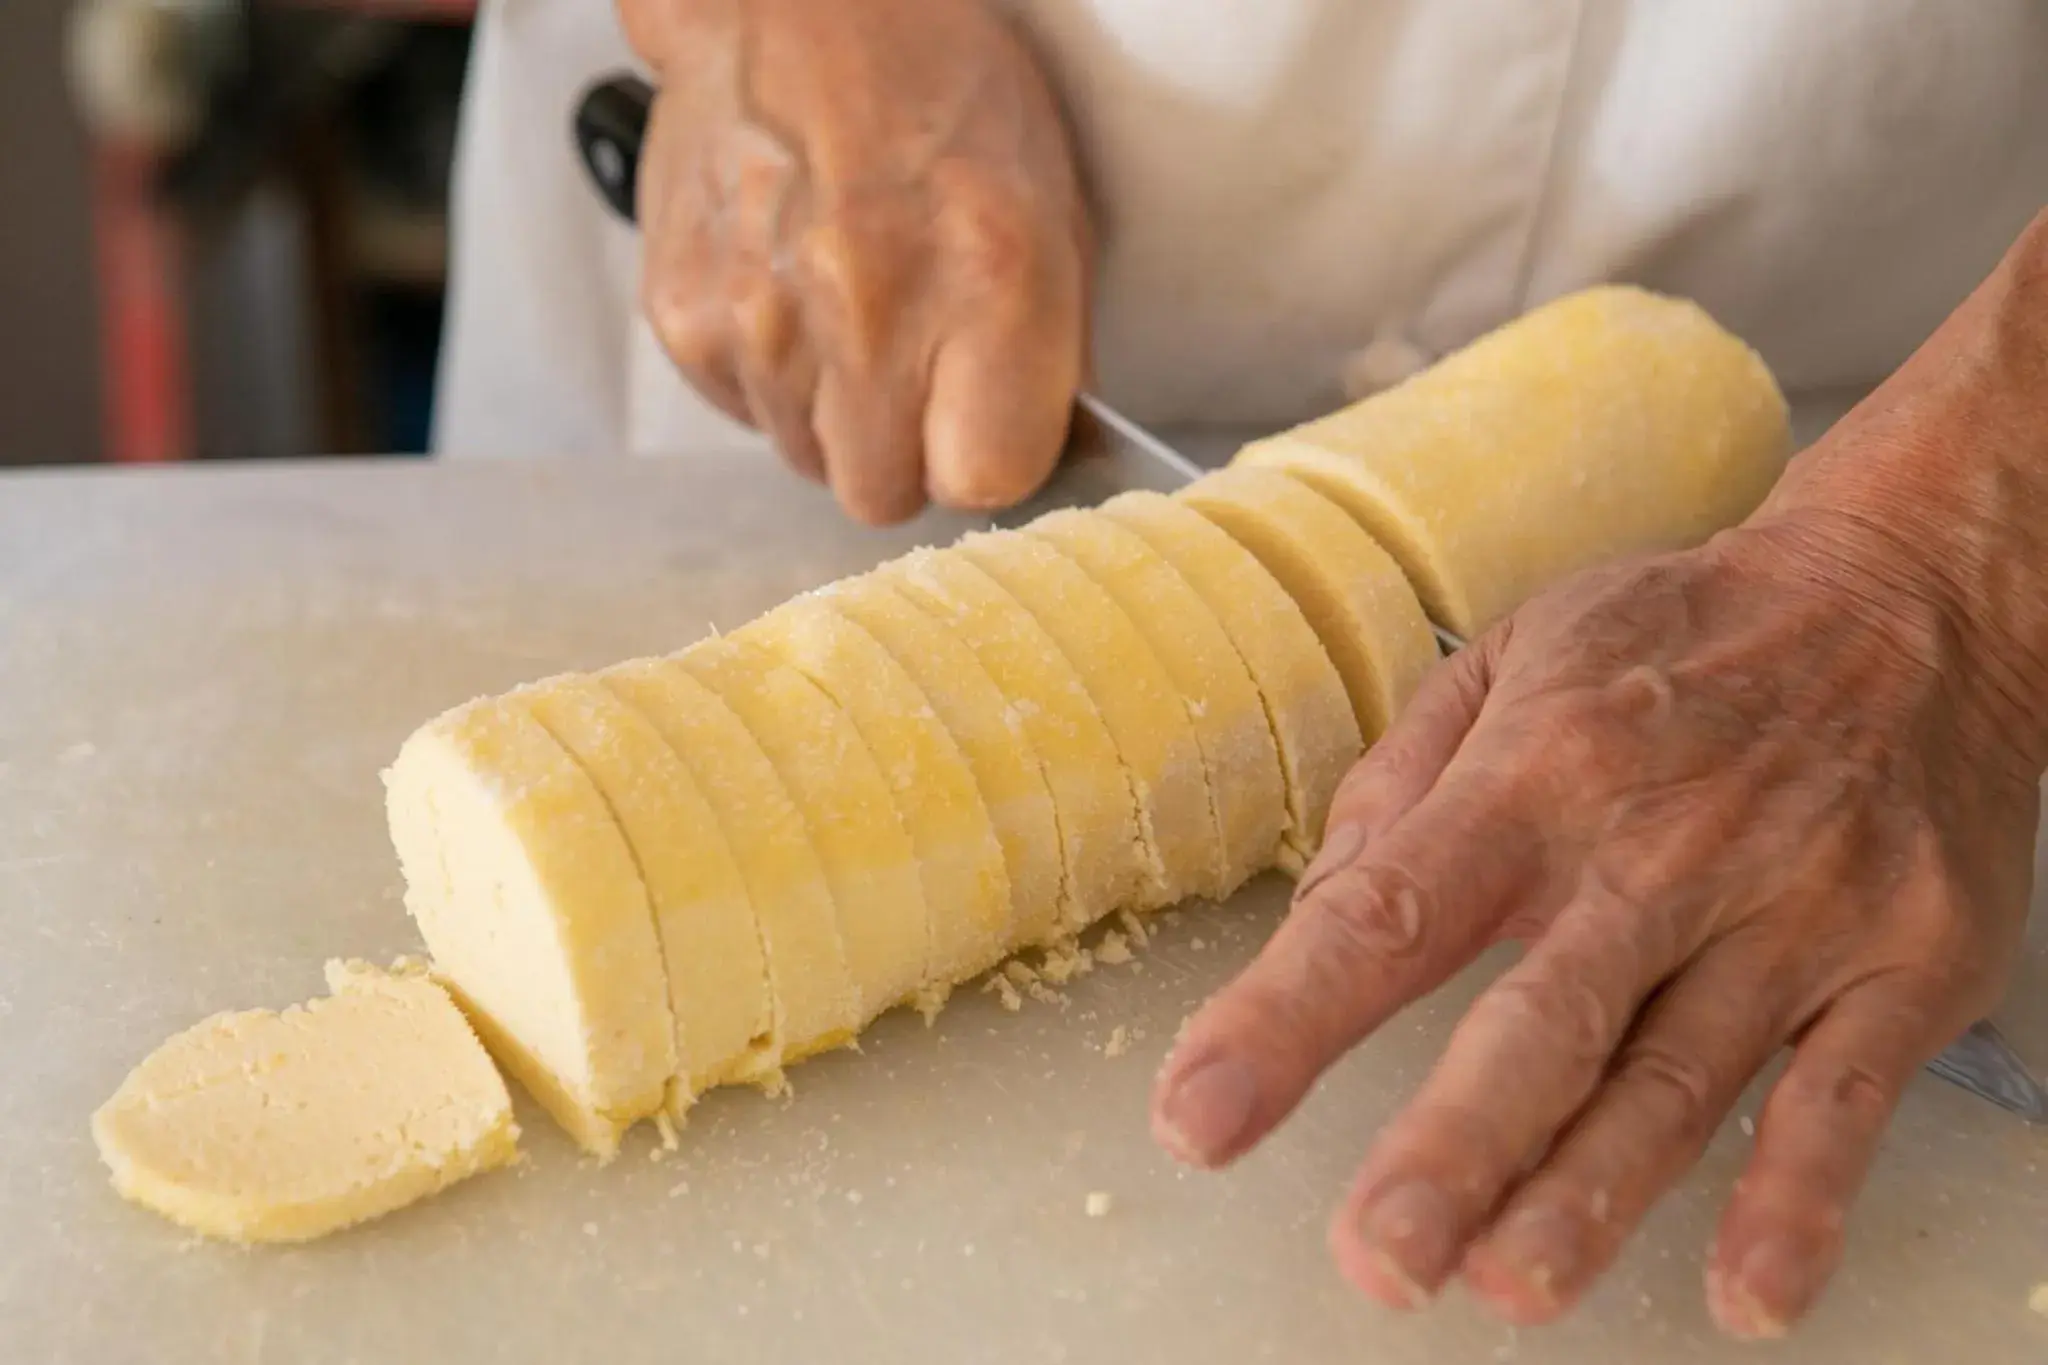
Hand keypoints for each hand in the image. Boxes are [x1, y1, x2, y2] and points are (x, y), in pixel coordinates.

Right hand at [618, 0, 1091, 524]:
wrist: (791, 2)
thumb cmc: (934, 90)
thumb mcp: (1046, 206)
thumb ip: (1049, 350)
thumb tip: (1046, 454)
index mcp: (985, 281)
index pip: (983, 482)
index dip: (988, 462)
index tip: (987, 424)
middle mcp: (865, 309)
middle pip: (882, 495)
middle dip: (904, 451)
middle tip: (912, 368)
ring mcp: (760, 319)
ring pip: (806, 459)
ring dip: (833, 411)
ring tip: (847, 306)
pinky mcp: (683, 317)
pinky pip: (742, 413)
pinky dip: (769, 375)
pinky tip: (790, 291)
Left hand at [1149, 514, 2037, 1335]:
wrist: (1914, 591)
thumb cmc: (1685, 635)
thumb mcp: (1520, 654)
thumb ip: (1405, 783)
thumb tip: (1323, 910)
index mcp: (1537, 772)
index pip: (1389, 912)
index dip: (1285, 1021)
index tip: (1200, 1115)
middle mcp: (1657, 849)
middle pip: (1544, 1017)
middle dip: (1457, 1144)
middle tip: (1380, 1254)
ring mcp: (1790, 909)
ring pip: (1679, 1074)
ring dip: (1595, 1190)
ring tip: (1515, 1282)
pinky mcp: (1902, 960)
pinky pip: (1842, 1096)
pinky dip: (1797, 1199)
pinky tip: (1746, 1289)